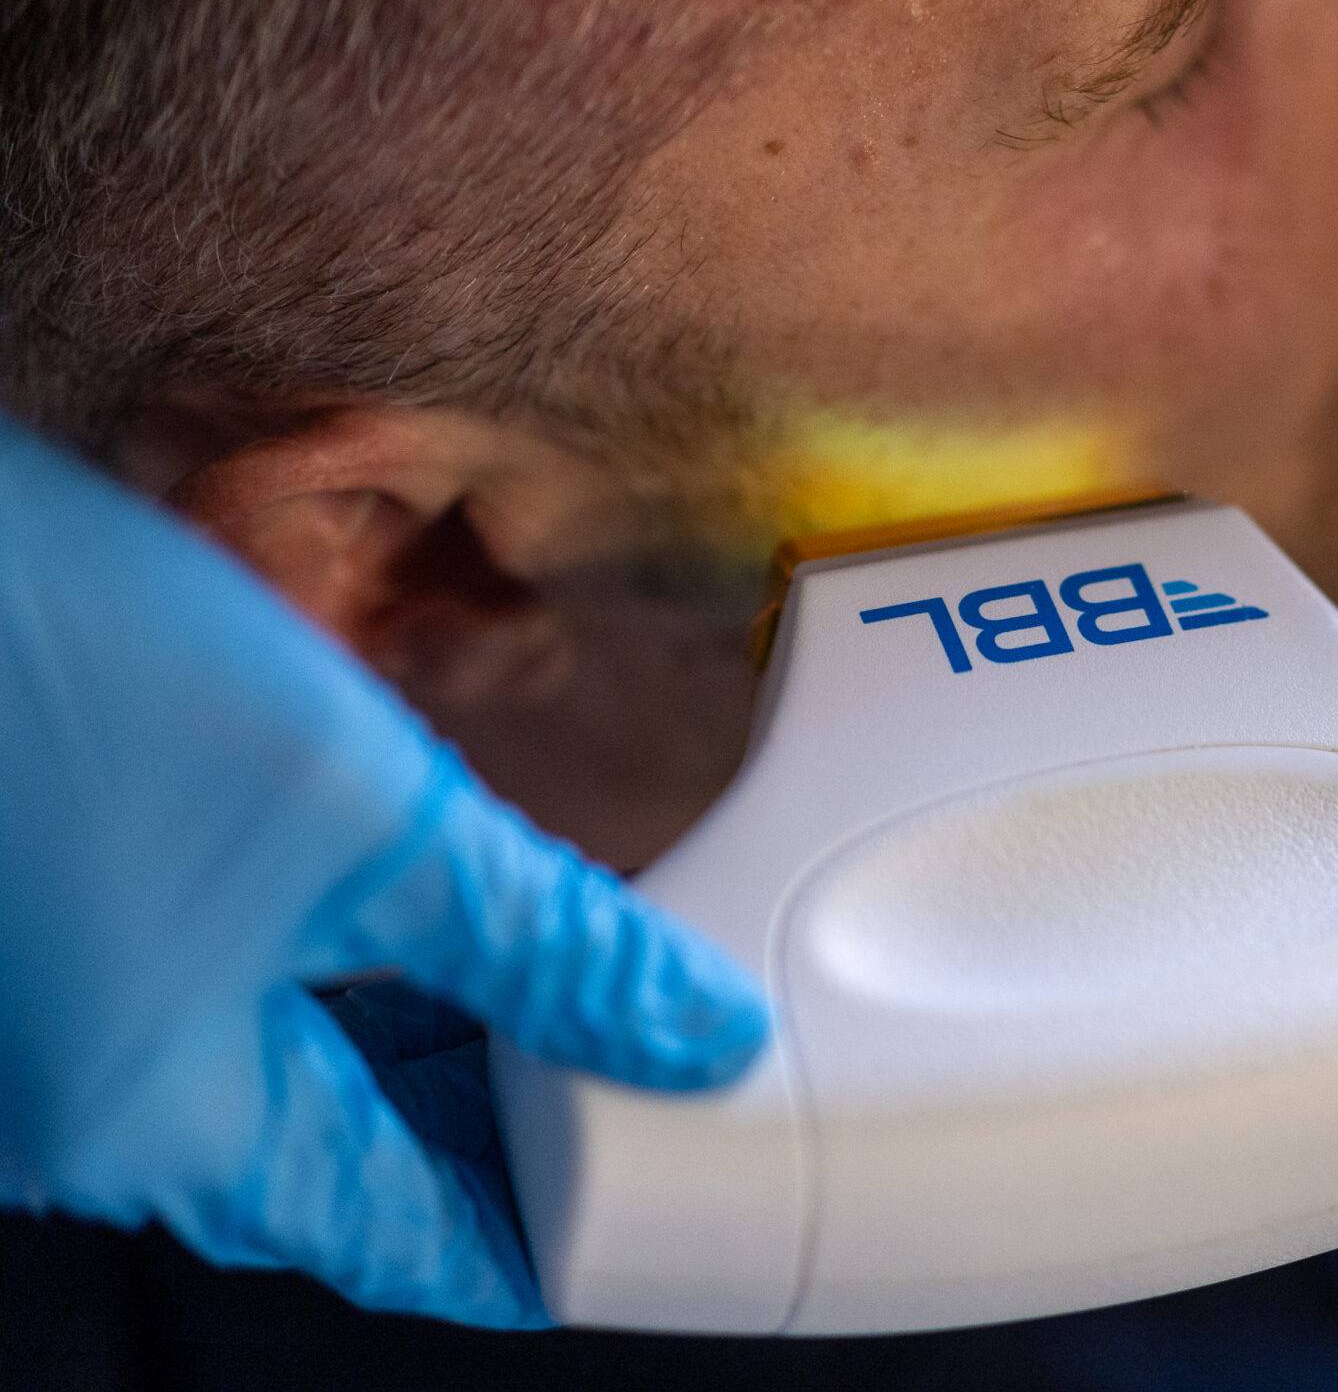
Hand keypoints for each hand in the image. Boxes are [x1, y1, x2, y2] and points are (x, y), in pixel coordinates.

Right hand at [0, 416, 768, 1325]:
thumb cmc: (59, 678)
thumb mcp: (363, 820)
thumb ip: (539, 942)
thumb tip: (690, 1031)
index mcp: (168, 1126)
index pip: (402, 1241)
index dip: (540, 1239)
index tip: (635, 1228)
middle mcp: (91, 1110)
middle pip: (344, 1165)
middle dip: (495, 1131)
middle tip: (629, 1095)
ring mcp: (57, 1030)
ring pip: (282, 1083)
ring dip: (422, 1051)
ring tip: (556, 1007)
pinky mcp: (45, 935)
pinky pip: (219, 1005)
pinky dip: (332, 986)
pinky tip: (406, 921)